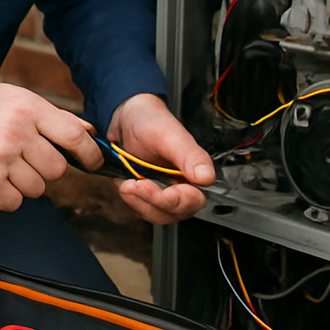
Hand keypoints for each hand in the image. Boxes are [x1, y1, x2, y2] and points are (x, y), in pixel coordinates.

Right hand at [0, 84, 101, 211]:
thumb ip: (51, 116)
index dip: (89, 153)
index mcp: (26, 108)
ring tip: (2, 166)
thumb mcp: (12, 99)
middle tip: (25, 159)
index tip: (92, 161)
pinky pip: (15, 203)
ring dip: (24, 183)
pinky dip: (6, 196)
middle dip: (46, 169)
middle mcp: (15, 133)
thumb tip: (89, 131)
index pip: (74, 136)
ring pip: (38, 189)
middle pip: (57, 169)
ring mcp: (0, 160)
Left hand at [106, 93, 213, 224]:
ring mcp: (162, 191)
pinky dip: (131, 199)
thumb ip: (190, 156)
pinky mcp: (145, 193)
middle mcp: (181, 186)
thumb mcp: (170, 135)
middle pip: (174, 212)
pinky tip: (123, 182)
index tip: (158, 190)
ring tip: (126, 184)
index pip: (193, 201)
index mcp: (194, 173)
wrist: (127, 116)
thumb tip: (206, 177)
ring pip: (156, 213)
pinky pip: (140, 207)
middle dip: (152, 202)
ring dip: (139, 203)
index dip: (176, 201)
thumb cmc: (151, 121)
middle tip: (135, 184)